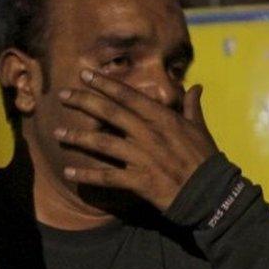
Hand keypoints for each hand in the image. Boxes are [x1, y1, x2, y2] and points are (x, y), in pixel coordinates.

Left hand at [54, 69, 217, 211]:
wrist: (211, 193)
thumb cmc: (205, 159)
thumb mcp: (200, 129)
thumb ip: (192, 106)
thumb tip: (196, 86)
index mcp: (162, 118)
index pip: (128, 95)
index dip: (105, 84)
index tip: (85, 74)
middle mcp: (148, 134)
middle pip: (109, 113)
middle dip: (83, 101)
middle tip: (62, 95)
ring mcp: (141, 157)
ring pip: (102, 144)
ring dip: (77, 138)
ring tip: (57, 133)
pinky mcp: (138, 181)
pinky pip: (107, 177)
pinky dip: (87, 175)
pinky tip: (69, 172)